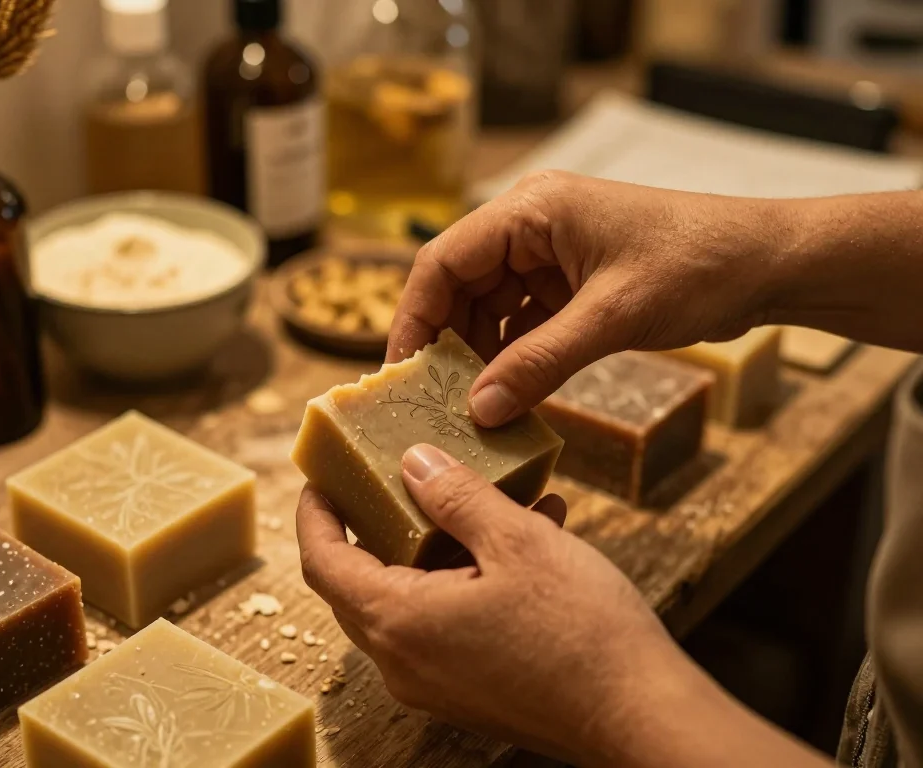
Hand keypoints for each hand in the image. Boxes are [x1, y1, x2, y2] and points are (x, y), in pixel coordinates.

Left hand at [296, 443, 692, 764]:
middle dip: (375, 525)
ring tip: (487, 501)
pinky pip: (444, 623)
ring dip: (437, 547)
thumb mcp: (517, 540)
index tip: (322, 477)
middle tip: (395, 478)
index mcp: (400, 621)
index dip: (315, 513)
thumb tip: (414, 463)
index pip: (322, 561)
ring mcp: (435, 684)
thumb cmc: (580, 631)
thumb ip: (456, 496)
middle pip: (359, 582)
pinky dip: (465, 578)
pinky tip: (522, 541)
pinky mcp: (468, 692)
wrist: (640, 716)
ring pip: (409, 599)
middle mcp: (404, 662)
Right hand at [388, 171, 787, 426]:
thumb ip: (540, 363)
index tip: (401, 373)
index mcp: (531, 210)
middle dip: (447, 343)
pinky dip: (515, 357)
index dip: (414, 317)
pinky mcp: (572, 284)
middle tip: (433, 401)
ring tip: (471, 407)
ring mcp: (552, 255)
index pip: (444, 260)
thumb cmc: (698, 265)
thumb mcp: (611, 317)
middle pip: (460, 286)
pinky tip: (509, 396)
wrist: (768, 263)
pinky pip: (525, 323)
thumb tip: (479, 409)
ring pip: (490, 308)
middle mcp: (532, 226)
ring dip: (481, 356)